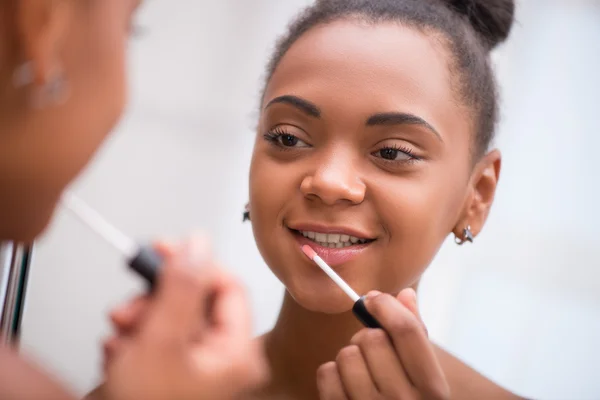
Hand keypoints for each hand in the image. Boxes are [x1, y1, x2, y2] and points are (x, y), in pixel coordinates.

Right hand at [103, 236, 267, 399]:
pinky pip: (163, 340)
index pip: (228, 285)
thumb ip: (180, 287)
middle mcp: (226, 359)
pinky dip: (138, 339)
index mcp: (237, 352)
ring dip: (142, 318)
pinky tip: (121, 352)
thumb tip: (197, 244)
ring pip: (175, 319)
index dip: (196, 263)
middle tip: (133, 303)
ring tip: (121, 332)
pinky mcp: (180, 373)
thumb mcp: (161, 341)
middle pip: (197, 301)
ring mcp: (203, 368)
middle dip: (157, 298)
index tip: (166, 249)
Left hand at [317, 289, 449, 399]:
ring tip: (361, 371)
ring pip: (346, 354)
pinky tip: (345, 385)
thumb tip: (405, 295)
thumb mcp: (423, 378)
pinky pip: (326, 373)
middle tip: (372, 350)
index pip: (407, 331)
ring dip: (349, 356)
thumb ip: (416, 336)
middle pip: (372, 338)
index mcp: (433, 389)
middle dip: (367, 336)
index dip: (386, 306)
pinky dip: (331, 373)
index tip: (374, 299)